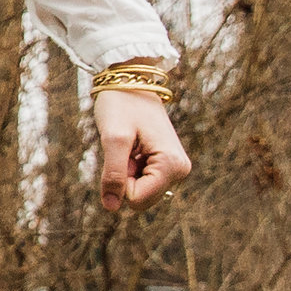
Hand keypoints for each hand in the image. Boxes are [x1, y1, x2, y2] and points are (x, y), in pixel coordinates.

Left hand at [94, 81, 190, 211]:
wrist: (129, 83)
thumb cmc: (121, 105)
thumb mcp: (113, 139)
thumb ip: (113, 174)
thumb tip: (111, 207)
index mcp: (173, 166)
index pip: (137, 199)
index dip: (119, 180)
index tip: (122, 152)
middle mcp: (180, 171)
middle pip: (140, 198)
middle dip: (124, 177)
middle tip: (125, 148)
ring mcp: (175, 169)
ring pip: (139, 191)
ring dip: (126, 172)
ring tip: (129, 146)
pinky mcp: (166, 166)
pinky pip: (140, 181)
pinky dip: (129, 167)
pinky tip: (133, 147)